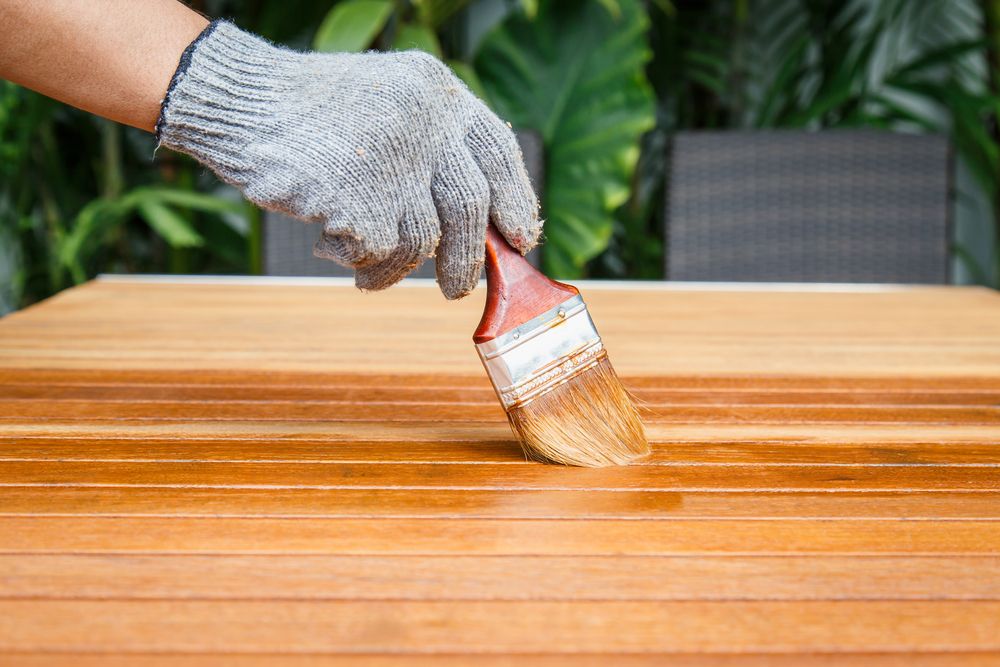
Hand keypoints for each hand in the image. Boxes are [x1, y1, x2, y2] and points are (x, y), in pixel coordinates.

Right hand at [157, 21, 540, 298]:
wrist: (244, 101)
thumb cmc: (315, 116)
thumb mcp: (390, 105)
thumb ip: (435, 148)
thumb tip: (487, 223)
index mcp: (438, 91)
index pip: (498, 153)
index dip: (516, 201)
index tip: (522, 236)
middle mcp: (426, 120)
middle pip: (471, 207)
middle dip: (469, 259)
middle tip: (458, 289)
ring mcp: (394, 157)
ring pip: (424, 240)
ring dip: (397, 268)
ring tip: (368, 266)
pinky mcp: (360, 195)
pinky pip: (379, 252)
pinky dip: (360, 262)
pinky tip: (332, 246)